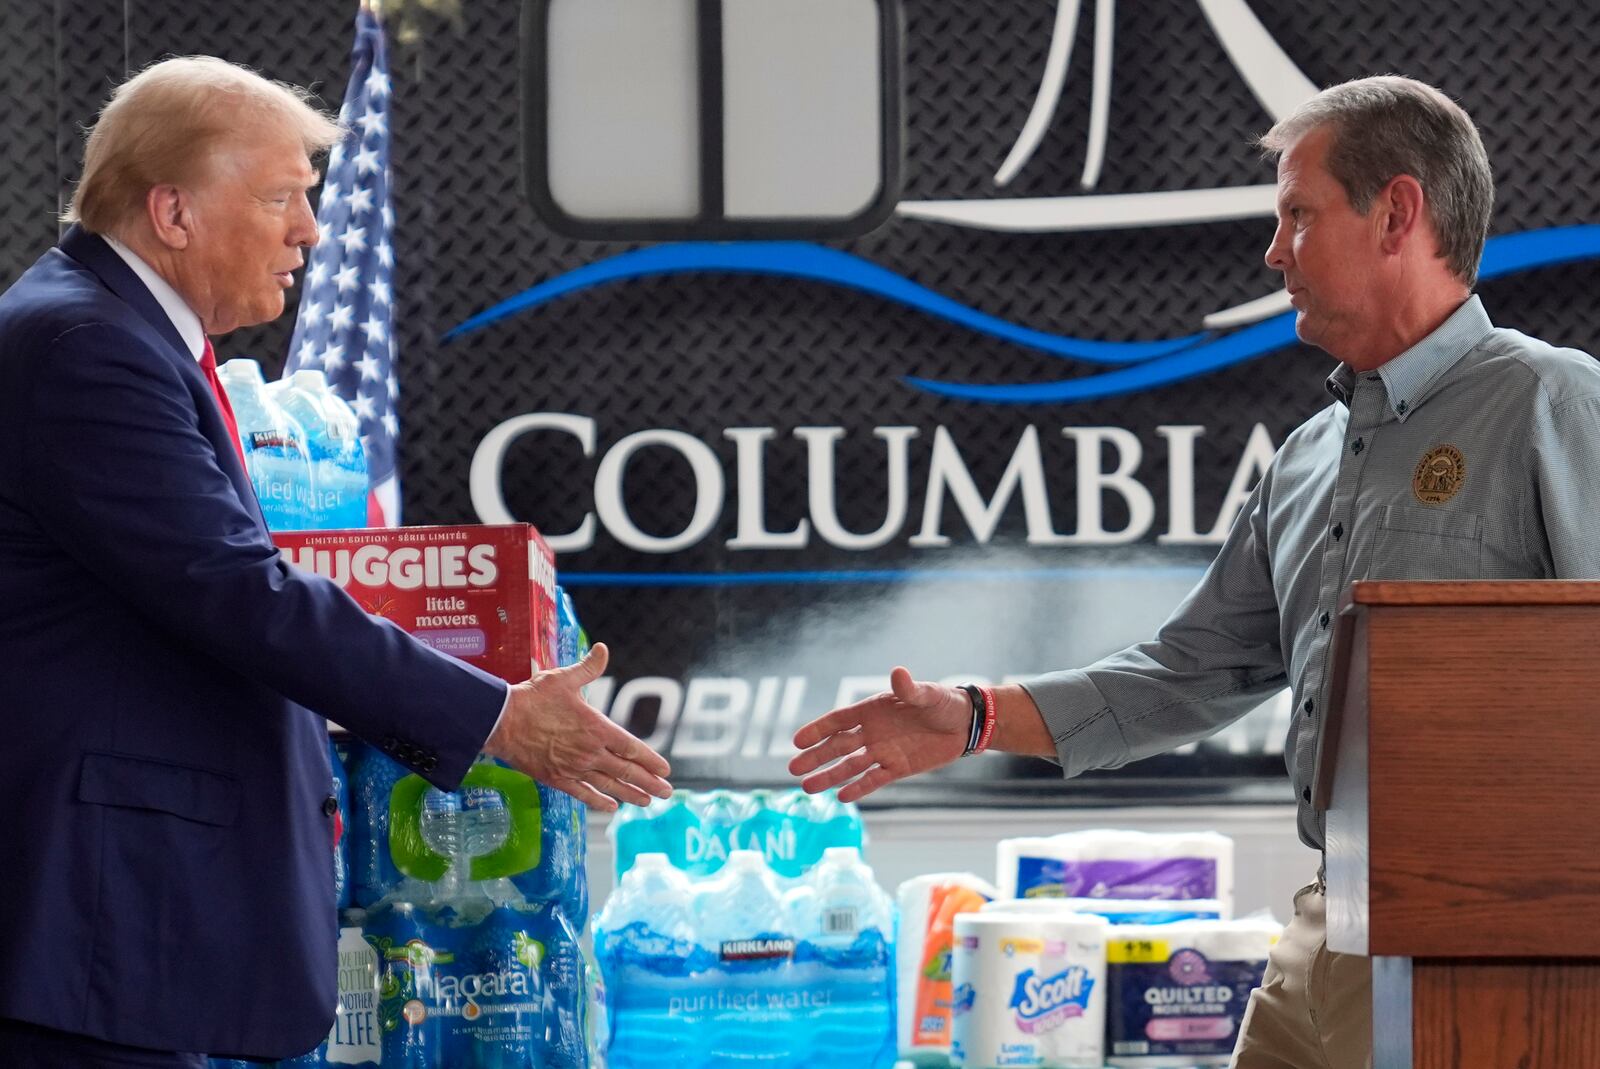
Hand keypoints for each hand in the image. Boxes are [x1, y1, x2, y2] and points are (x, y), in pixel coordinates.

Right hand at [485, 642, 671, 811]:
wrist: (501, 721)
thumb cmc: (533, 698)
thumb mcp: (563, 678)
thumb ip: (588, 668)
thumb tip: (603, 649)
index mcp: (596, 728)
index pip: (632, 748)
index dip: (650, 760)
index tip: (665, 769)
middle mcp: (589, 752)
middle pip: (626, 771)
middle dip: (649, 782)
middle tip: (667, 792)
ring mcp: (574, 768)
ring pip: (609, 786)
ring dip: (631, 795)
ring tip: (647, 802)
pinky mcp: (556, 778)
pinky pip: (583, 794)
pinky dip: (599, 801)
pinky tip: (611, 807)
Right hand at [787, 666, 970, 801]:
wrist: (965, 725)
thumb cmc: (943, 703)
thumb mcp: (928, 695)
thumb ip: (910, 689)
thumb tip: (897, 673)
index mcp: (873, 710)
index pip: (839, 721)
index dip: (818, 730)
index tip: (797, 741)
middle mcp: (872, 732)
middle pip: (838, 746)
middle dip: (816, 757)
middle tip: (793, 769)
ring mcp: (883, 751)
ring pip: (851, 766)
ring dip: (830, 776)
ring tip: (808, 788)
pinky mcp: (897, 768)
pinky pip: (874, 780)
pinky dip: (859, 788)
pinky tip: (841, 797)